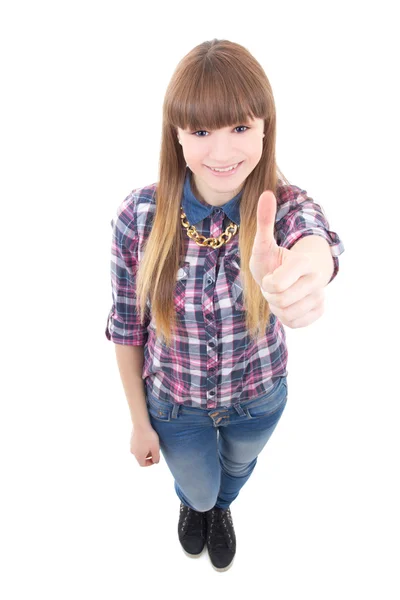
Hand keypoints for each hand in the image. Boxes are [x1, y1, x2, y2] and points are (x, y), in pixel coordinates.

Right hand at [130, 425, 160, 466]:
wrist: (140, 424)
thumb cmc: (149, 437)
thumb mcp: (155, 448)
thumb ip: (156, 457)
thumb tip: (156, 462)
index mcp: (138, 456)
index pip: (142, 464)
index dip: (150, 463)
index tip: (155, 458)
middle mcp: (133, 451)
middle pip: (141, 457)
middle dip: (148, 456)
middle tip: (154, 450)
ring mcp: (131, 445)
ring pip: (139, 451)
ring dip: (145, 450)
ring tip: (152, 444)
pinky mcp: (131, 439)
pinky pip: (137, 445)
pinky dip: (142, 444)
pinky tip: (147, 438)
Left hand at [249, 191, 325, 328]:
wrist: (290, 275)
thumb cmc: (274, 259)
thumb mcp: (264, 243)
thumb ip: (265, 221)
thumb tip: (266, 193)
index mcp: (304, 262)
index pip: (277, 285)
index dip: (267, 283)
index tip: (270, 276)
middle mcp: (317, 280)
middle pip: (281, 301)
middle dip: (270, 295)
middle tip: (273, 285)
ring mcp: (319, 296)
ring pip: (288, 314)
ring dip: (277, 307)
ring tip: (280, 293)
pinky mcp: (319, 311)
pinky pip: (295, 323)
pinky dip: (286, 317)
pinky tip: (289, 304)